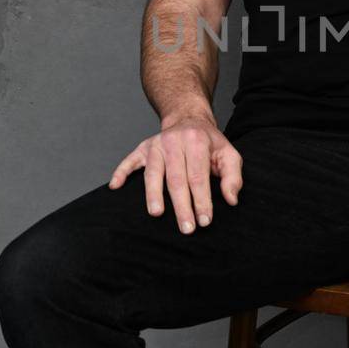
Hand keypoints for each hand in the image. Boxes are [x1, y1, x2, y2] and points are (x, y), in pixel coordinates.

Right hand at [109, 116, 243, 233]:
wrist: (188, 119)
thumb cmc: (209, 143)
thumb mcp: (229, 154)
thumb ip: (233, 177)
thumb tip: (232, 200)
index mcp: (197, 142)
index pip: (199, 177)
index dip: (202, 200)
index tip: (204, 221)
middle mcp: (174, 142)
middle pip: (176, 179)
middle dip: (181, 206)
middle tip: (186, 228)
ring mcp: (156, 144)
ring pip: (153, 172)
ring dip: (153, 194)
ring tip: (156, 213)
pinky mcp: (142, 148)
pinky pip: (130, 160)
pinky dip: (121, 172)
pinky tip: (115, 186)